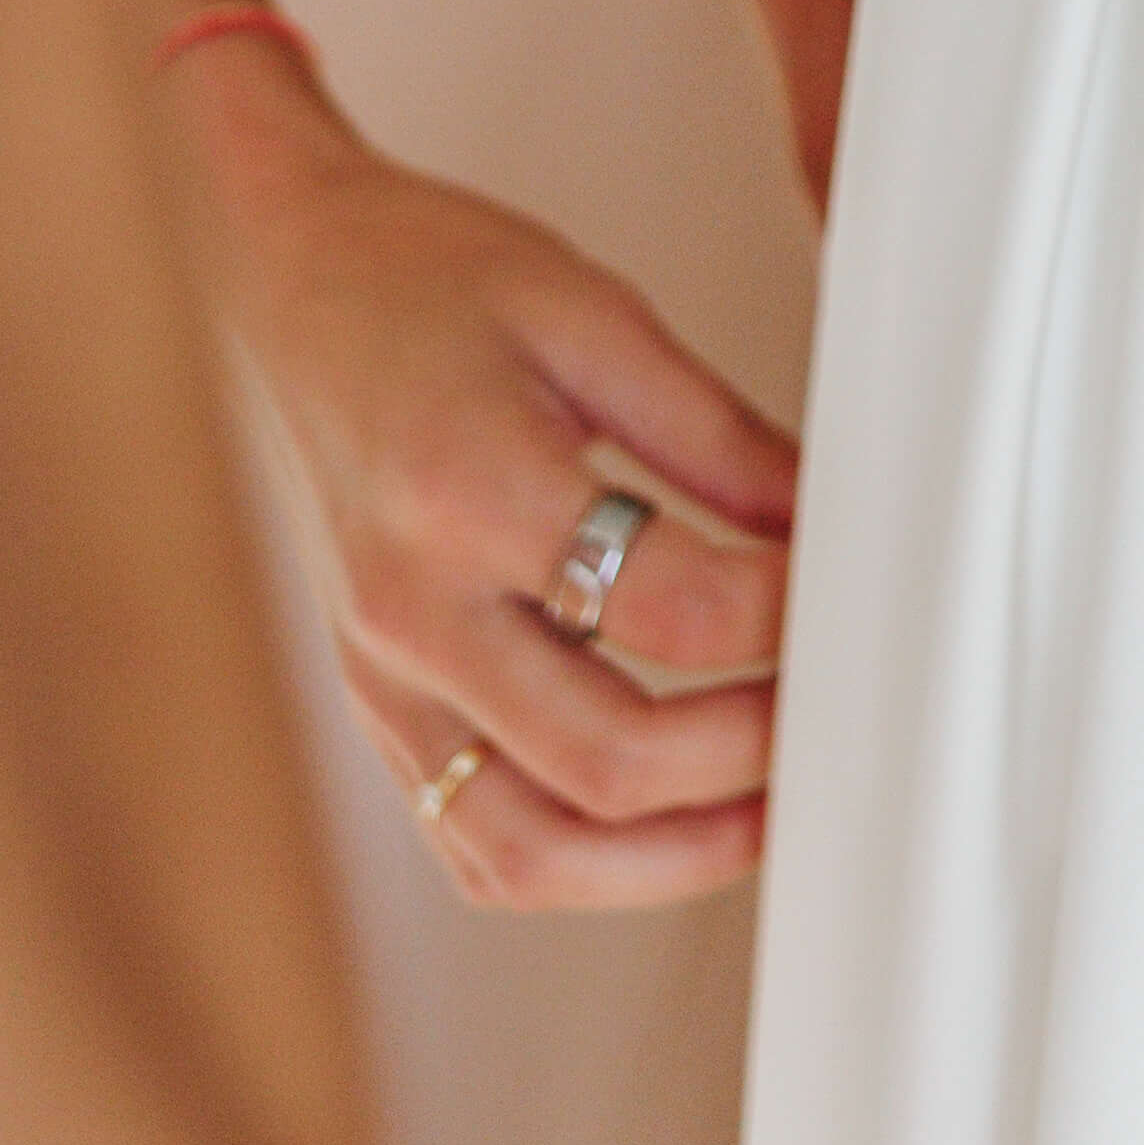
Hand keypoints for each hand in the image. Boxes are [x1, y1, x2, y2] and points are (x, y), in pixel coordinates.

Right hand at [173, 44, 797, 908]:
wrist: (295, 288)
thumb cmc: (434, 280)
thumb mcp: (595, 315)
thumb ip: (716, 434)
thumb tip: (824, 524)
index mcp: (470, 489)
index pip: (668, 608)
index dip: (784, 614)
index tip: (848, 588)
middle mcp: (412, 609)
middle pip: (604, 759)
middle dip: (748, 755)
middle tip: (833, 710)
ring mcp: (383, 678)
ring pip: (530, 851)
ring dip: (668, 858)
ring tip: (768, 808)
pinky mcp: (378, 709)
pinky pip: (475, 841)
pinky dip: (580, 863)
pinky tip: (661, 824)